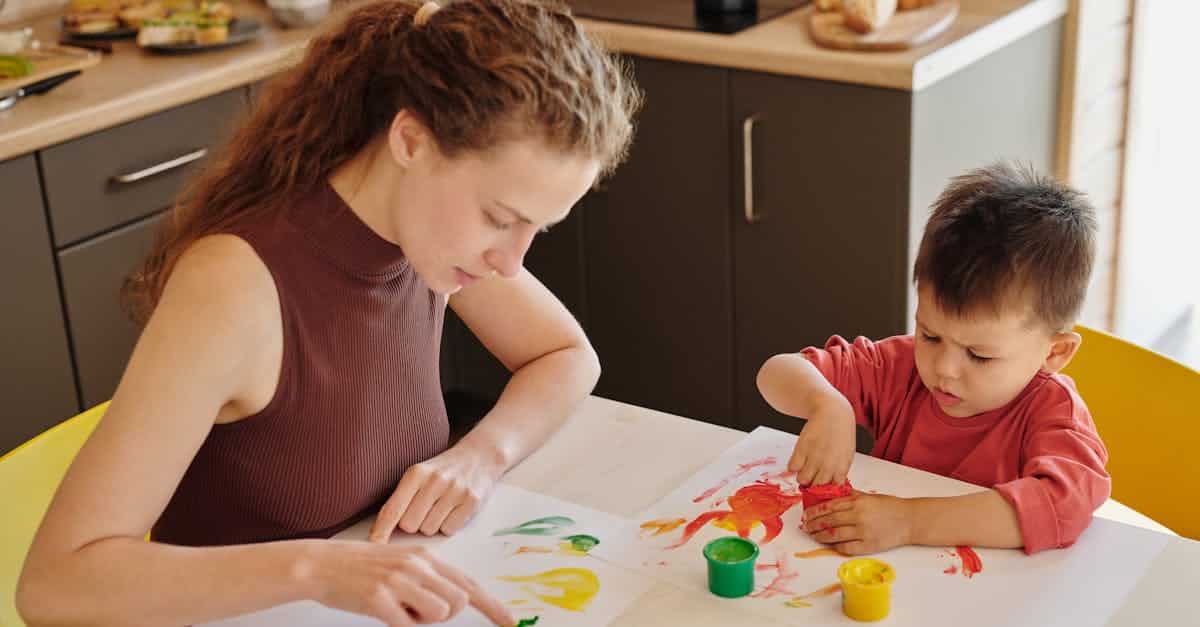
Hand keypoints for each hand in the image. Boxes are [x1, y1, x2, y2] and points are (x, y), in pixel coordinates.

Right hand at [309, 541, 515, 626]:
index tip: (510, 622)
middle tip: (416, 611)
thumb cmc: (364, 567)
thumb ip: (431, 578)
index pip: (469, 584)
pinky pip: (407, 626)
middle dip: (444, 615)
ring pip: (439, 613)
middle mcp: (417, 565)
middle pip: (458, 602)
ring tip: (398, 609)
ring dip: (422, 621)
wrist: (323, 564)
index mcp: (427, 556)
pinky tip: (383, 612)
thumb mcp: (403, 563)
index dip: (493, 606)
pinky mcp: (379, 598)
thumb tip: (457, 601)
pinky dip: (400, 625)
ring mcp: (399, 581)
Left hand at [369, 443, 501, 541]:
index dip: (380, 531)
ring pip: (429, 530)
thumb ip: (400, 500)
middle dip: (414, 524)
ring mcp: (454, 491)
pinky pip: (450, 529)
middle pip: (409, 525)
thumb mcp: (418, 476)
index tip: (372, 546)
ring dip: (433, 525)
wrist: (479, 457)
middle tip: (425, 510)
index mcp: (416, 473)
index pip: (392, 510)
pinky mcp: (472, 501)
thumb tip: (378, 532)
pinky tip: (454, 510)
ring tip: (441, 507)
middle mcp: (434, 481)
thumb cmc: (442, 472)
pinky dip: (449, 525)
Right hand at [788, 393, 856, 485]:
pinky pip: (792, 468)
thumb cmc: (841, 433)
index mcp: (841, 468)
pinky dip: (794, 466)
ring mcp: (813, 457)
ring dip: (802, 476)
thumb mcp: (846, 455)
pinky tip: (800, 459)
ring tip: (805, 468)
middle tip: (813, 477)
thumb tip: (831, 485)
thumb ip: (839, 471)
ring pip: (802, 480)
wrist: (833, 412)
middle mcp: (827, 465)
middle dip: (813, 484)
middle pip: (815, 487)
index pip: (832, 490)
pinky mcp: (801, 448)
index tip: (823, 485)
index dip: (826, 489)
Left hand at [801, 492, 913, 554]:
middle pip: (829, 521)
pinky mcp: (868, 546)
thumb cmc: (891, 507)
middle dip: (814, 524)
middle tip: (805, 527)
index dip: (814, 511)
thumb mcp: (869, 496)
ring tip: (813, 535)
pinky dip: (835, 546)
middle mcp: (859, 516)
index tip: (806, 515)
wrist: (910, 520)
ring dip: (820, 536)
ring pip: (835, 535)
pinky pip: (846, 547)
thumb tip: (830, 493)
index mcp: (858, 502)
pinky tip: (828, 544)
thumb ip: (850, 495)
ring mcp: (863, 532)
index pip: (829, 506)